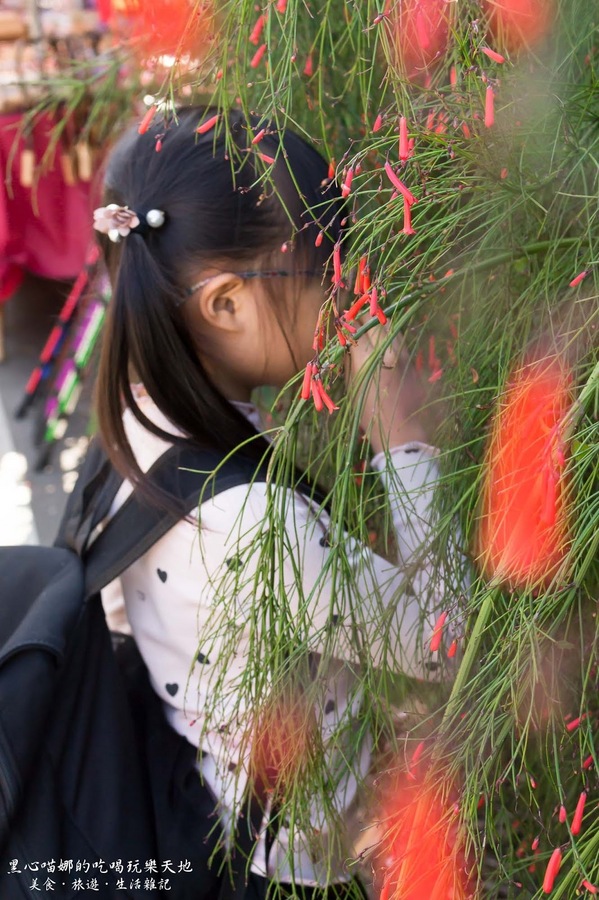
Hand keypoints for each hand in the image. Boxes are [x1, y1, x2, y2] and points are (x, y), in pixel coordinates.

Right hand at [345, 325, 428, 455]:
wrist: (403, 431)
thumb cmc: (370, 414)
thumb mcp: (353, 387)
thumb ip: (350, 361)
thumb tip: (347, 343)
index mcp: (368, 358)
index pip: (356, 329)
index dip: (349, 325)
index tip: (344, 325)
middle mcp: (388, 350)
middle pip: (375, 321)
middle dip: (364, 319)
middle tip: (356, 323)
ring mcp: (403, 353)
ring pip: (390, 326)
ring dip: (379, 325)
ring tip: (370, 330)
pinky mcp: (412, 359)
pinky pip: (399, 339)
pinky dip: (390, 336)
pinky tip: (383, 344)